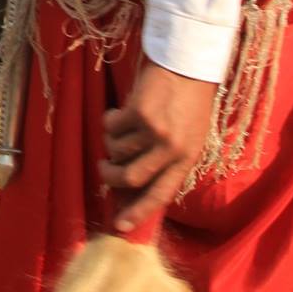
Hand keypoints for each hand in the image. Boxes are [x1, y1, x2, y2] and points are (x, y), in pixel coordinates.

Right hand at [99, 58, 218, 232]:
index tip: (119, 227)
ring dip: (111, 141)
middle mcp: (172, 149)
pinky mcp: (138, 111)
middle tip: (104, 170)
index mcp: (187, 159)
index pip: (160, 195)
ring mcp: (155, 130)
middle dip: (110, 177)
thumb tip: (133, 188)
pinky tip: (121, 111)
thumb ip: (167, 163)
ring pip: (116, 150)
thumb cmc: (188, 103)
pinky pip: (110, 126)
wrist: (188, 64)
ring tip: (122, 128)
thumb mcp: (188, 138)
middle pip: (130, 178)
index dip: (138, 213)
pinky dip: (110, 121)